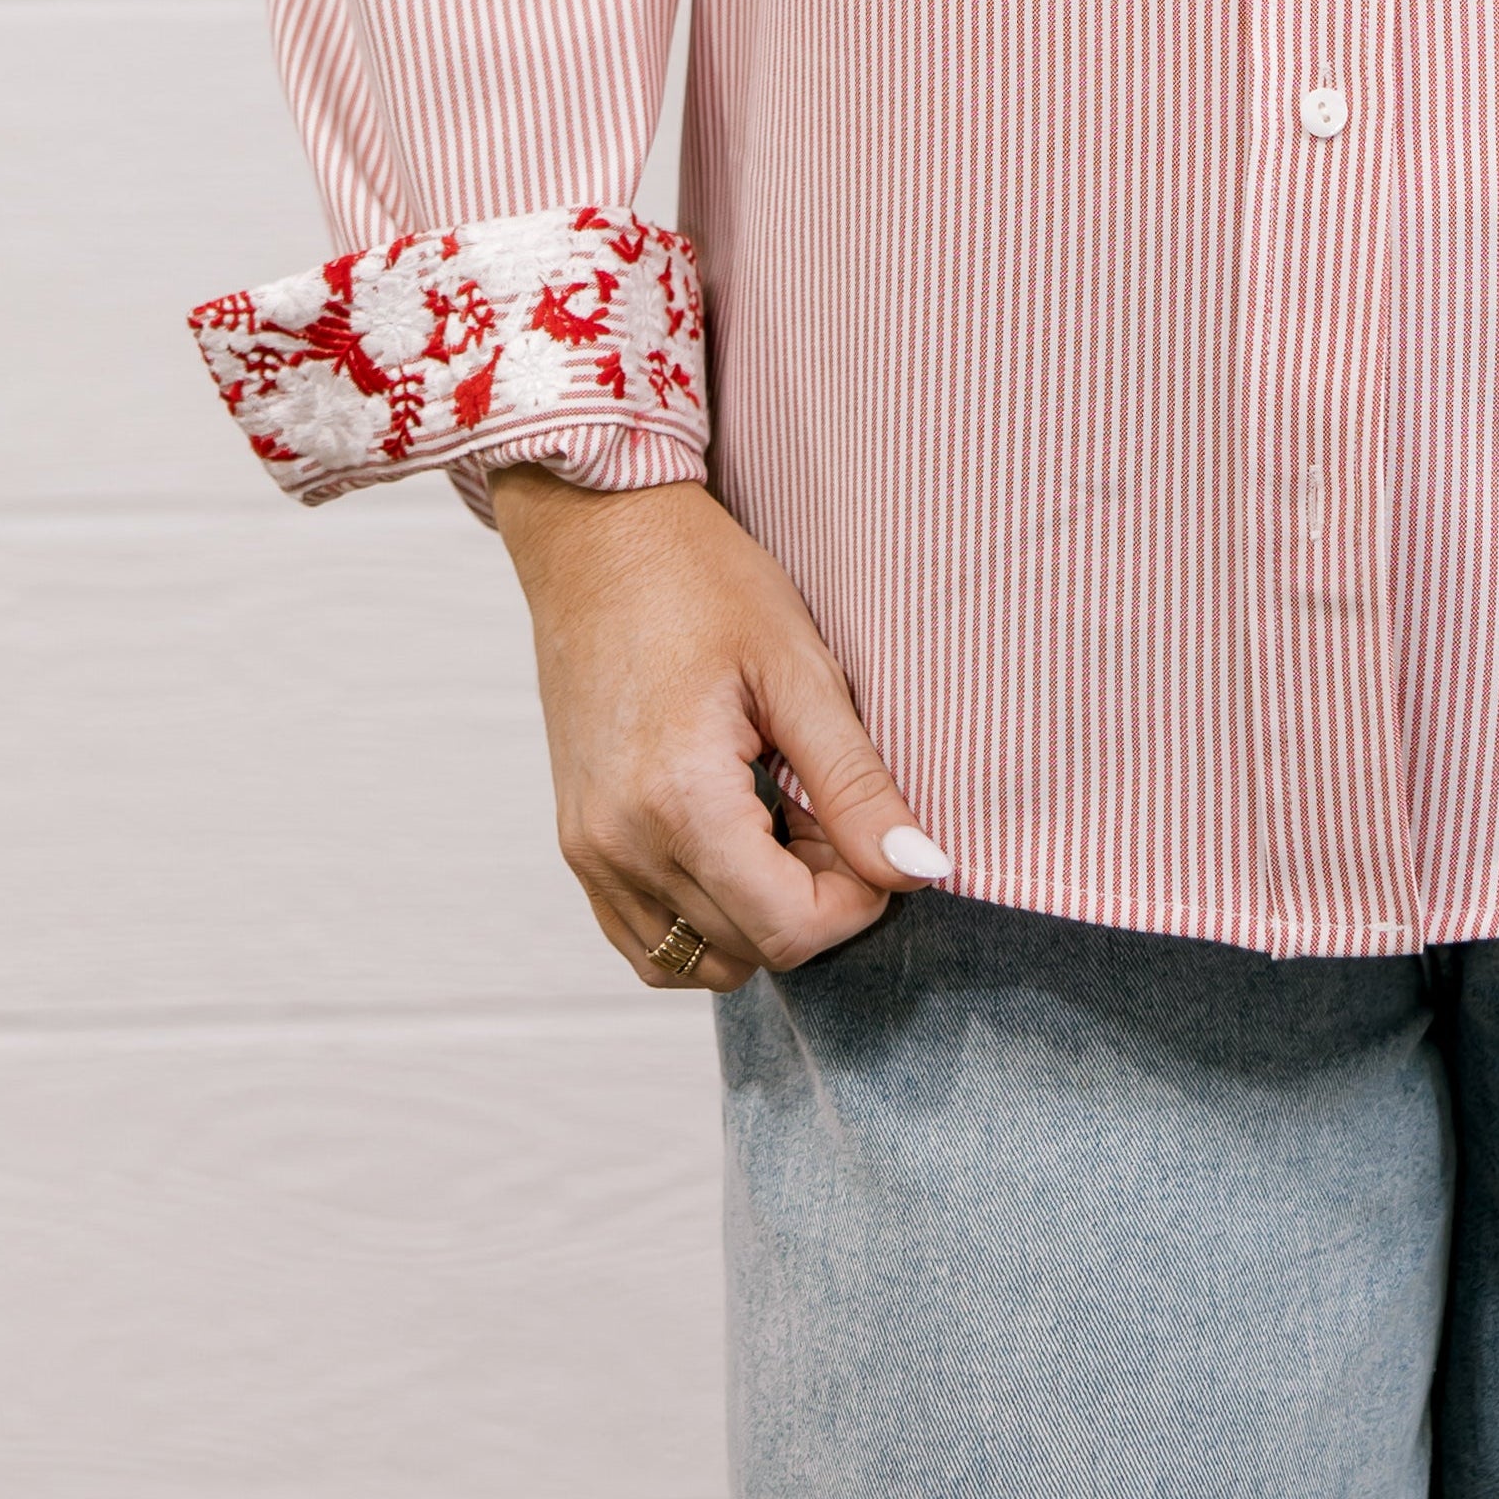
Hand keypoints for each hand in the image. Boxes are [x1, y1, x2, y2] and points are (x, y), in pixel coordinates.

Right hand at [490, 468, 946, 988]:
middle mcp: (619, 845)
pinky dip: (703, 916)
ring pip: (698, 961)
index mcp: (678, 800)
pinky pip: (646, 940)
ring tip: (778, 817)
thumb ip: (856, 785)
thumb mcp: (799, 671)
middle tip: (826, 805)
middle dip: (811, 897)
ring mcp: (588, 854)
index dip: (856, 900)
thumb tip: (921, 872)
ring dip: (758, 913)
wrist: (600, 537)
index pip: (789, 929)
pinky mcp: (577, 846)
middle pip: (750, 948)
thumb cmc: (702, 582)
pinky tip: (733, 838)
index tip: (871, 832)